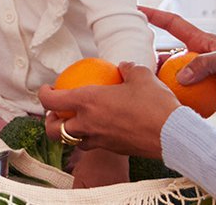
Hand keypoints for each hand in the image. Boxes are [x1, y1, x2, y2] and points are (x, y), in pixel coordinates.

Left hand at [39, 61, 178, 158]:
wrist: (172, 134)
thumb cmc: (155, 103)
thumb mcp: (141, 76)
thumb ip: (127, 69)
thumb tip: (123, 67)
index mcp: (88, 101)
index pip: (52, 101)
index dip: (43, 94)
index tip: (46, 89)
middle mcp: (88, 123)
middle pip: (54, 130)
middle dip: (49, 122)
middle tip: (56, 113)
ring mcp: (99, 139)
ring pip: (72, 141)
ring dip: (69, 132)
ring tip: (75, 123)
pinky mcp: (112, 149)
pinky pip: (92, 145)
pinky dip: (89, 138)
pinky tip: (99, 129)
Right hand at [143, 5, 215, 116]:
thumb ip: (206, 64)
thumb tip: (181, 76)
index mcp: (202, 43)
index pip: (173, 25)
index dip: (155, 16)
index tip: (136, 10)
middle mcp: (197, 60)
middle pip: (166, 56)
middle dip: (148, 57)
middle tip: (130, 63)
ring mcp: (200, 79)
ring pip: (171, 80)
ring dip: (158, 84)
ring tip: (142, 89)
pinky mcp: (205, 99)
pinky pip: (183, 100)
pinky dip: (173, 103)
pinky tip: (162, 108)